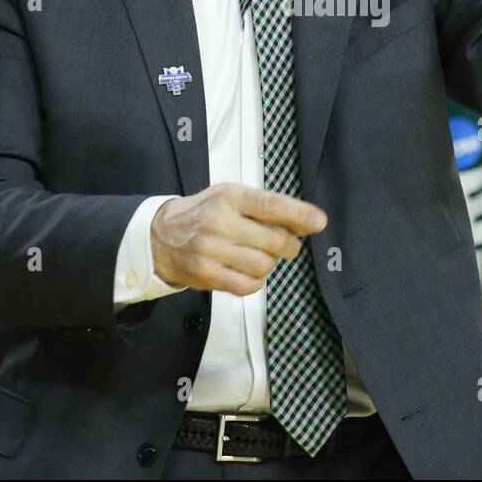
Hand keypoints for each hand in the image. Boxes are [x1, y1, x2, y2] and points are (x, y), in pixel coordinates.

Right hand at [150, 183, 325, 296]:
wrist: (161, 236)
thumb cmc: (206, 213)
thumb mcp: (231, 196)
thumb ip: (266, 206)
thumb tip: (308, 222)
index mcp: (229, 196)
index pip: (271, 205)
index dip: (299, 215)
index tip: (319, 222)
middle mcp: (220, 222)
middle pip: (274, 241)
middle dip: (291, 246)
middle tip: (289, 245)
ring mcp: (211, 250)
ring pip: (264, 265)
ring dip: (271, 263)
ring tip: (261, 255)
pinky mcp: (207, 275)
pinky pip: (248, 285)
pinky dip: (256, 280)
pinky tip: (249, 270)